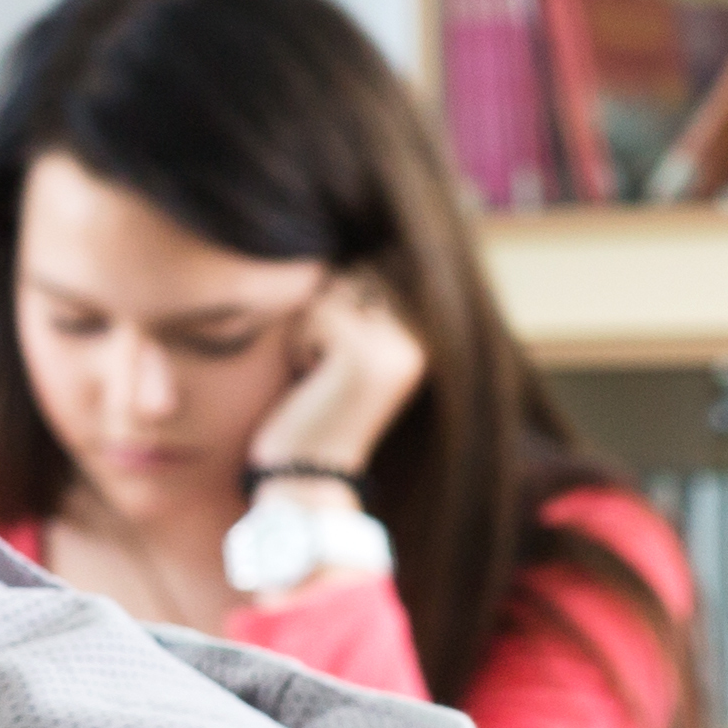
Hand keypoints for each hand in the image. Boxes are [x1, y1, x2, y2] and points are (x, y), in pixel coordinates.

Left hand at [248, 272, 426, 482]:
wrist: (306, 473)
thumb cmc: (316, 406)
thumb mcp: (348, 347)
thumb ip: (364, 304)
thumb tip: (360, 255)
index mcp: (427, 336)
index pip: (376, 269)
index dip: (339, 303)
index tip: (337, 355)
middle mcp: (421, 339)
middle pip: (356, 275)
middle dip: (325, 311)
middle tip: (325, 364)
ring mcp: (397, 347)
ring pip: (335, 290)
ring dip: (310, 326)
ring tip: (319, 371)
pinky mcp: (364, 356)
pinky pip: (317, 313)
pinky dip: (300, 343)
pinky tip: (311, 379)